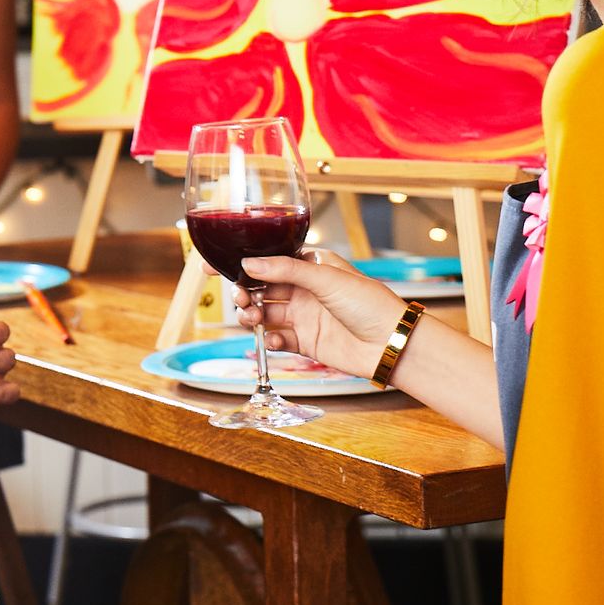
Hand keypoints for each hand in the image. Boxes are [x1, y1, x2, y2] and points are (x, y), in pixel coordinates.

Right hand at [235, 251, 407, 379]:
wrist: (391, 343)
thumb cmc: (369, 303)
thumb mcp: (326, 278)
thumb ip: (285, 271)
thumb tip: (250, 263)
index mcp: (310, 265)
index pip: (268, 260)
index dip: (241, 263)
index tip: (212, 267)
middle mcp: (304, 289)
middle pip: (260, 288)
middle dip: (243, 291)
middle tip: (240, 297)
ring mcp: (303, 316)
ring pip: (264, 313)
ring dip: (251, 314)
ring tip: (251, 318)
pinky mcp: (305, 341)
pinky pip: (276, 338)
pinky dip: (268, 339)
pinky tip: (272, 338)